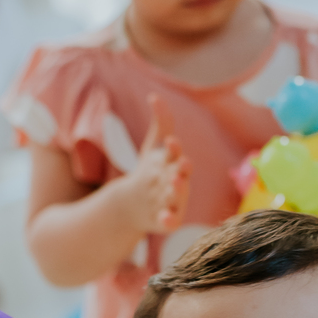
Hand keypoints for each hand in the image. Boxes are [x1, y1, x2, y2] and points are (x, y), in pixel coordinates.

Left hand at [120, 96, 190, 238]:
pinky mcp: (167, 220)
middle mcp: (177, 182)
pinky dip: (169, 220)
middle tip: (182, 164)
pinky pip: (170, 221)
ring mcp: (174, 202)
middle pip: (181, 175)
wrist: (135, 204)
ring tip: (175, 182)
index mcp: (174, 164)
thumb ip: (160, 124)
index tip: (170, 141)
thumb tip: (154, 96)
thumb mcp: (153, 149)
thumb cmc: (151, 173)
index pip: (175, 154)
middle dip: (182, 170)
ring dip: (178, 190)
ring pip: (178, 197)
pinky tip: (165, 218)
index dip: (174, 149)